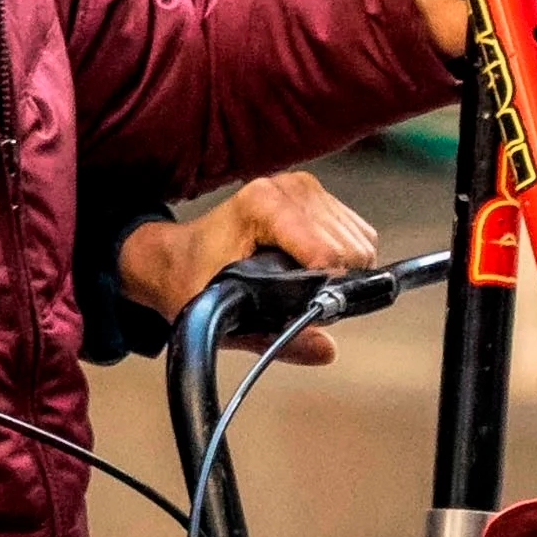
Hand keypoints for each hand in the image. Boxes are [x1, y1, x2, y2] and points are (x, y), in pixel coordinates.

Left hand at [120, 170, 385, 361]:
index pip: (329, 254)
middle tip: (294, 297)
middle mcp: (289, 188)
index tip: (301, 306)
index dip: (325, 290)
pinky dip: (343, 258)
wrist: (176, 256)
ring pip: (361, 243)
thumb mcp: (227, 318)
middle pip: (351, 251)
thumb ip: (280, 339)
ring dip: (340, 272)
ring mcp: (305, 187)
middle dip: (332, 283)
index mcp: (263, 205)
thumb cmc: (192, 280)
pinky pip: (358, 234)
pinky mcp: (317, 194)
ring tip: (299, 280)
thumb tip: (324, 349)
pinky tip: (309, 266)